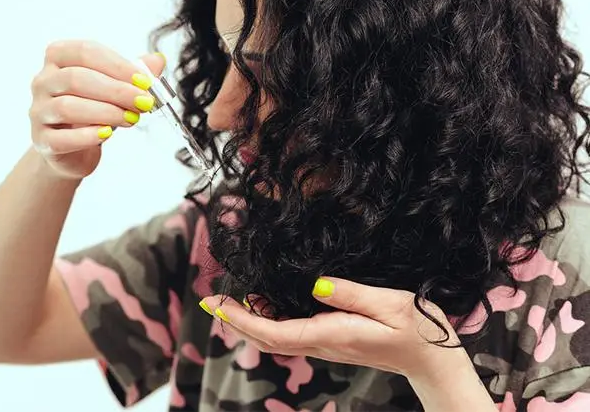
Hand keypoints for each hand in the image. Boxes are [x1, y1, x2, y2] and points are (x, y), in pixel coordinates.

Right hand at [29, 40, 165, 178]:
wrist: (73, 150)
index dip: (118, 66)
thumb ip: (134, 73)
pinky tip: (107, 134)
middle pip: (76, 78)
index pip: (86, 52)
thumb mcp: (115, 88)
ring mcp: (38, 111)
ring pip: (67, 107)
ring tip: (131, 119)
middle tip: (143, 102)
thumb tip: (158, 60)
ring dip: (106, 112)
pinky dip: (87, 136)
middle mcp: (42, 81)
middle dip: (116, 90)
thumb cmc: (93, 111)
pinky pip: (62, 138)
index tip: (145, 81)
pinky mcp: (42, 140)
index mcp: (59, 58)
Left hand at [201, 277, 461, 379]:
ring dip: (250, 322)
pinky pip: (290, 334)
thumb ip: (350, 294)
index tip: (216, 305)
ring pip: (275, 338)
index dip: (240, 320)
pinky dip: (269, 321)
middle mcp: (321, 343)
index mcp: (330, 334)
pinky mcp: (330, 340)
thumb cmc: (415, 328)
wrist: (430, 358)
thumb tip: (315, 284)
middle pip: (266, 339)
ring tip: (232, 300)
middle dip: (236, 322)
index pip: (273, 332)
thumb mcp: (389, 303)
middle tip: (213, 300)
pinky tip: (265, 304)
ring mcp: (324, 344)